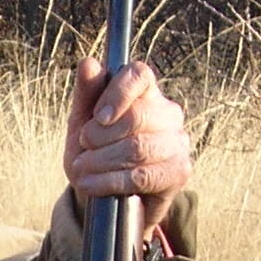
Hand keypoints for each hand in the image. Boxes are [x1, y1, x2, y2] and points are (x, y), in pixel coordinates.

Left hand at [64, 55, 190, 228]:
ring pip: (138, 147)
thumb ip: (87, 93)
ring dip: (101, 160)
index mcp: (146, 93)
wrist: (106, 198)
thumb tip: (89, 62)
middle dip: (102, 134)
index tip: (97, 117)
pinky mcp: (179, 172)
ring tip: (82, 168)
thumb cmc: (95, 152)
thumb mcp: (83, 122)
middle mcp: (168, 114)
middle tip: (83, 146)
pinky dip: (110, 181)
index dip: (117, 93)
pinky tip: (91, 185)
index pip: (140, 75)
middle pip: (138, 115)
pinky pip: (142, 176)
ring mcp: (177, 143)